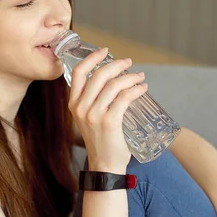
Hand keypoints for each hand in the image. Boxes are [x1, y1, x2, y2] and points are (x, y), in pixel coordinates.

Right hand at [68, 47, 147, 173]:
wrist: (105, 165)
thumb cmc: (101, 140)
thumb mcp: (89, 117)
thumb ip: (93, 100)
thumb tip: (113, 78)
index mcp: (73, 104)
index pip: (79, 72)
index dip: (92, 58)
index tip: (105, 51)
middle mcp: (81, 108)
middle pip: (99, 75)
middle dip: (116, 65)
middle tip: (129, 63)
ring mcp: (94, 115)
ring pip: (114, 85)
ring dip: (130, 77)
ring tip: (140, 77)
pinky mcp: (109, 122)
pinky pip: (125, 97)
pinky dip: (136, 89)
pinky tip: (142, 88)